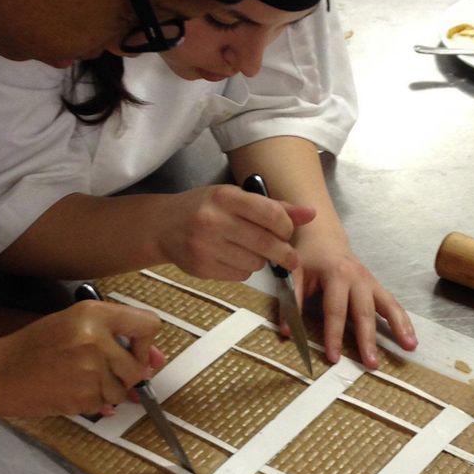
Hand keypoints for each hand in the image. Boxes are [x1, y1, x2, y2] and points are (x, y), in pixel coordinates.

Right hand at [0, 302, 160, 417]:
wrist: (0, 373)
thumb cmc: (34, 346)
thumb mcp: (72, 323)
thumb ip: (116, 335)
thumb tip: (158, 360)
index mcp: (93, 314)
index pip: (149, 324)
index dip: (145, 342)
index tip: (131, 349)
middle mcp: (95, 339)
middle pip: (138, 367)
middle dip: (125, 375)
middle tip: (98, 370)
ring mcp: (90, 370)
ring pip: (122, 390)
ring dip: (107, 390)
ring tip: (78, 378)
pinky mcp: (83, 396)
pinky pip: (105, 405)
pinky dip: (93, 402)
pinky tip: (70, 389)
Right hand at [152, 184, 314, 281]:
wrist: (162, 226)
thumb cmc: (204, 208)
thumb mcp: (236, 197)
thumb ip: (274, 207)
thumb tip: (311, 214)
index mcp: (225, 197)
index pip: (271, 214)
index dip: (287, 227)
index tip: (288, 232)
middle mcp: (213, 221)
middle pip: (267, 243)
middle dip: (285, 253)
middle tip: (289, 257)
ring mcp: (205, 246)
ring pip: (255, 262)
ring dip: (261, 260)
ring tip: (250, 250)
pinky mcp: (202, 268)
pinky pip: (240, 275)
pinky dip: (244, 269)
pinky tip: (233, 258)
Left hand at [292, 225, 416, 366]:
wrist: (323, 235)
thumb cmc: (307, 256)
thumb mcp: (294, 274)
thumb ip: (291, 302)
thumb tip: (288, 332)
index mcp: (337, 274)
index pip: (335, 311)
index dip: (333, 336)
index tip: (334, 358)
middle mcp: (359, 278)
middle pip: (364, 313)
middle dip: (368, 340)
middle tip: (371, 364)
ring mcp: (371, 282)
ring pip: (388, 306)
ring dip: (399, 327)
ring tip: (410, 348)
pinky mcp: (377, 286)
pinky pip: (393, 304)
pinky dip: (403, 320)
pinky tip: (411, 338)